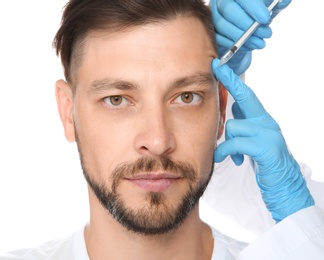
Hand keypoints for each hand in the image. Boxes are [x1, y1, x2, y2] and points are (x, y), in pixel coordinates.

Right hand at [209, 0, 291, 74]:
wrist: (246, 30)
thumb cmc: (257, 15)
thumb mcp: (269, 7)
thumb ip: (276, 3)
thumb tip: (284, 0)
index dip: (253, 7)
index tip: (265, 18)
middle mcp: (220, 0)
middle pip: (228, 9)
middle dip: (247, 24)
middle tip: (265, 34)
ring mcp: (213, 15)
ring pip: (222, 25)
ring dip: (242, 36)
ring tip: (260, 43)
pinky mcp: (211, 30)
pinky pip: (218, 37)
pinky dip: (234, 44)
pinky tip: (248, 46)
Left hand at [212, 58, 313, 222]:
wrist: (284, 186)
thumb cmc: (264, 163)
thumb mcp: (253, 141)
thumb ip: (245, 125)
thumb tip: (233, 108)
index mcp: (262, 120)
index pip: (247, 95)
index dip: (233, 80)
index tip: (220, 66)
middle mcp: (267, 123)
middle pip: (246, 98)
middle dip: (230, 82)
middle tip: (216, 66)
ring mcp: (268, 134)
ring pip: (234, 126)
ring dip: (225, 142)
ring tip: (227, 155)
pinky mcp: (266, 149)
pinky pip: (236, 143)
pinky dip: (227, 152)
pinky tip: (231, 160)